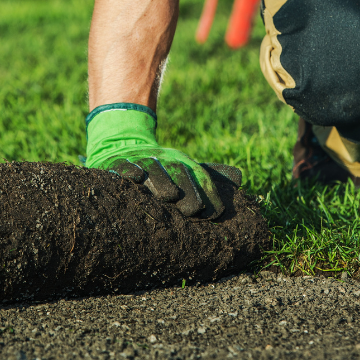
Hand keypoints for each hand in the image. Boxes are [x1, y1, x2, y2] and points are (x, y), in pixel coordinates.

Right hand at [84, 104, 242, 217]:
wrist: (123, 145)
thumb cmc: (162, 166)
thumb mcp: (186, 166)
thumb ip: (211, 174)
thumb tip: (240, 177)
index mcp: (183, 163)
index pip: (200, 179)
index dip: (208, 195)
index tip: (214, 214)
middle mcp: (165, 160)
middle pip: (179, 174)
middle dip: (187, 191)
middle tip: (191, 210)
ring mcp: (141, 160)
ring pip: (154, 169)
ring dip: (161, 182)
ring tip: (169, 196)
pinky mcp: (119, 163)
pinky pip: (124, 166)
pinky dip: (129, 171)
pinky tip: (136, 178)